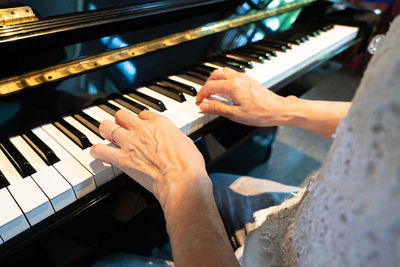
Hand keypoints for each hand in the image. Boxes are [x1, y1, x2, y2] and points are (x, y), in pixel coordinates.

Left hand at [90, 109, 209, 208]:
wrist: (181, 180)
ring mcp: (130, 143)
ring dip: (106, 131)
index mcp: (160, 123)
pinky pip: (100, 150)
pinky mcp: (122, 159)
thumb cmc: (188, 165)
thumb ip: (174, 138)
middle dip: (120, 121)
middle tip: (121, 127)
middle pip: (122, 115)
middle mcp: (142, 129)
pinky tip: (98, 153)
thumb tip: (173, 141)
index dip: (141, 120)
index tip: (140, 126)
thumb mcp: (186, 143)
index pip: (143, 114)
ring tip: (107, 135)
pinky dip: (97, 152)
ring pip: (107, 127)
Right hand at [196, 67, 289, 126]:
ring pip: (223, 72)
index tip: (199, 102)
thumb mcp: (235, 114)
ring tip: (213, 93)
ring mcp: (244, 78)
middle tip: (204, 97)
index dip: (201, 94)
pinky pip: (232, 74)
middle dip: (206, 86)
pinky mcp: (249, 80)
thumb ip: (217, 108)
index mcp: (232, 86)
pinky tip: (226, 91)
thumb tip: (204, 106)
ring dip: (215, 81)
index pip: (209, 86)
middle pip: (214, 75)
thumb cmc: (260, 113)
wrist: (278, 109)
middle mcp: (237, 78)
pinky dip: (224, 80)